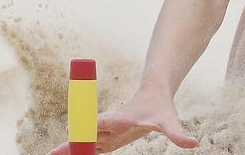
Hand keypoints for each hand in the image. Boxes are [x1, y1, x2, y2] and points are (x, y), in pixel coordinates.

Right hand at [47, 88, 198, 154]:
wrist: (153, 95)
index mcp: (121, 119)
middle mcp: (109, 125)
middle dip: (71, 144)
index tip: (78, 134)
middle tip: (52, 153)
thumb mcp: (169, 123)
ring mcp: (106, 132)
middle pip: (87, 135)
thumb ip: (178, 134)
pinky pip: (88, 147)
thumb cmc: (160, 110)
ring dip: (68, 149)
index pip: (104, 124)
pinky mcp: (106, 138)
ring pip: (84, 141)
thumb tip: (193, 143)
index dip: (92, 128)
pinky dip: (74, 152)